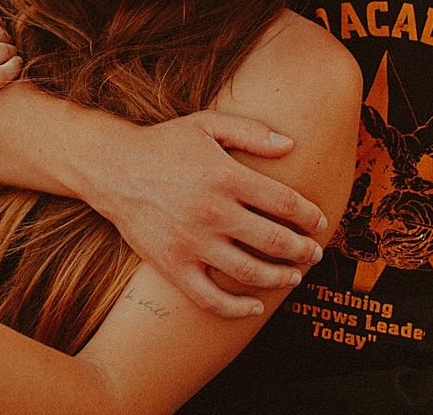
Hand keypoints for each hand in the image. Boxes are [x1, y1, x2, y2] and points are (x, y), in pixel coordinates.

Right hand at [88, 111, 328, 318]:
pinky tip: (255, 306)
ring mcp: (193, 242)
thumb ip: (251, 132)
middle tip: (314, 253)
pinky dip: (237, 308)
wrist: (112, 167)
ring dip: (280, 278)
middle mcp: (214, 212)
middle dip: (303, 250)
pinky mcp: (173, 265)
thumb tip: (292, 144)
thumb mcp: (207, 124)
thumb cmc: (164, 144)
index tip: (320, 222)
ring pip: (250, 272)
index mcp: (227, 176)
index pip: (285, 203)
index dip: (310, 215)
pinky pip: (210, 298)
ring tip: (294, 277)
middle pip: (275, 240)